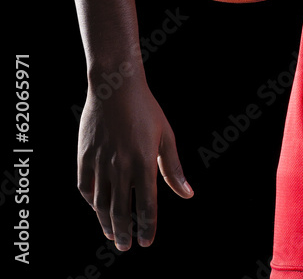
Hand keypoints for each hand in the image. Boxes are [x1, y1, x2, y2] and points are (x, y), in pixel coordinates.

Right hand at [77, 76, 192, 249]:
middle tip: (127, 247)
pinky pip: (85, 188)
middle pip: (120, 209)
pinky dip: (91, 203)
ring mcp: (100, 162)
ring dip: (106, 223)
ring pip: (101, 203)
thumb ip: (173, 168)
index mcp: (144, 161)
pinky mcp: (84, 157)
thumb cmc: (145, 110)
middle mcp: (121, 166)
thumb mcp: (165, 136)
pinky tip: (97, 210)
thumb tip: (187, 194)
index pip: (146, 204)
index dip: (147, 226)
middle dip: (125, 232)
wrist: (115, 87)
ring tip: (113, 235)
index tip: (147, 242)